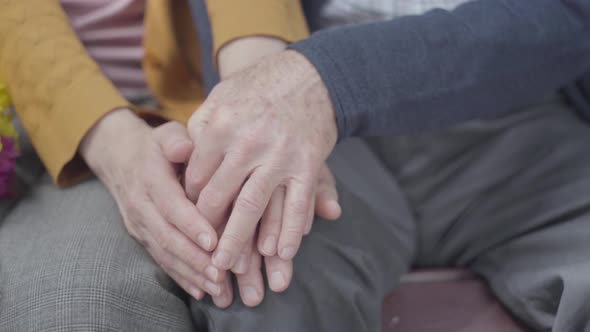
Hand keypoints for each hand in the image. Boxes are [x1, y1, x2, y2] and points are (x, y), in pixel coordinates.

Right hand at [80, 110, 221, 300]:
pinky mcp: (142, 237)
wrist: (120, 157)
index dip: (191, 224)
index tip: (214, 241)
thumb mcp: (166, 133)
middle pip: (167, 236)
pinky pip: (161, 260)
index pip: (170, 205)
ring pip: (165, 253)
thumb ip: (176, 140)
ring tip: (218, 287)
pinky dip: (181, 277)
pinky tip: (201, 290)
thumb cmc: (156, 145)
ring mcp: (139, 224)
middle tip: (221, 273)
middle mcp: (141, 205)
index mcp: (149, 178)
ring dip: (191, 273)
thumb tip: (184, 149)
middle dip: (195, 258)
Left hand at [185, 49, 337, 270]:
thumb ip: (200, 130)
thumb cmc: (259, 88)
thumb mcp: (221, 98)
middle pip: (221, 198)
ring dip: (243, 243)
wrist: (310, 75)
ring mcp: (279, 157)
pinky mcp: (307, 164)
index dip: (191, 205)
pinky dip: (291, 232)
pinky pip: (297, 204)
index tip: (189, 226)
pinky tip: (282, 253)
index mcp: (220, 127)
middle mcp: (247, 144)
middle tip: (202, 262)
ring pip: (255, 208)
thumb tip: (183, 158)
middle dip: (210, 233)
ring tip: (232, 271)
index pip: (198, 178)